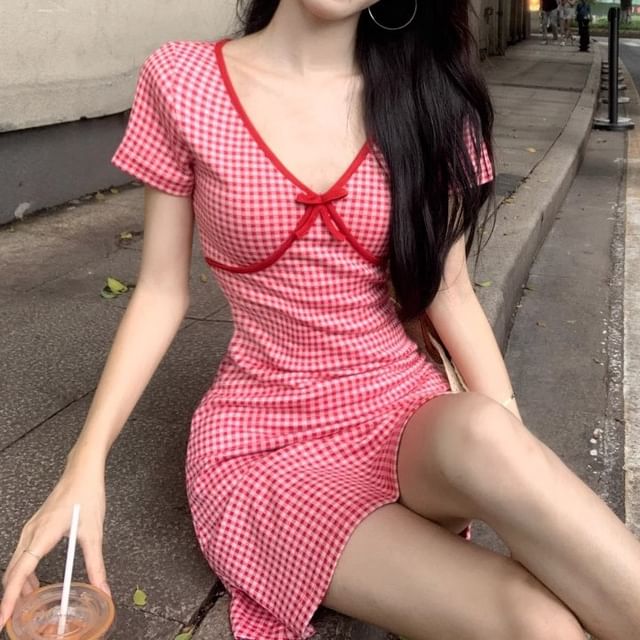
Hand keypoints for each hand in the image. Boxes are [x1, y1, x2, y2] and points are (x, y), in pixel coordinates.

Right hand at [0, 463, 109, 630]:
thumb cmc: (87, 495)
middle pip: (13, 571)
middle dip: (11, 597)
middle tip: (14, 619)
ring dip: (18, 585)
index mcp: (43, 534)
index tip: (3, 617)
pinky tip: (33, 582)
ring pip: (16, 563)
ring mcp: (31, 528)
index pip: (20, 572)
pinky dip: (23, 572)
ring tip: (25, 606)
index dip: (10, 597)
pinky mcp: (35, 526)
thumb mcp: (94, 533)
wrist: (82, 471)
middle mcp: (31, 532)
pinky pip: (22, 554)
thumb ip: (96, 564)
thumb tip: (102, 588)